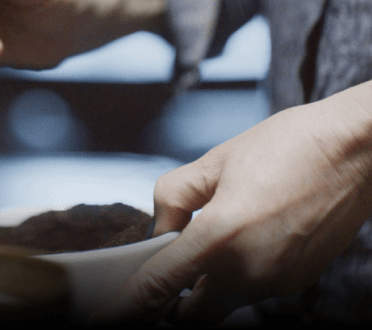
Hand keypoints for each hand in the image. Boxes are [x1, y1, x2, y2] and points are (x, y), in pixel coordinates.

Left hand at [90, 80, 371, 325]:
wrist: (359, 149)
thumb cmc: (290, 146)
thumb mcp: (215, 161)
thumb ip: (173, 200)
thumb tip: (160, 231)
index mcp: (222, 236)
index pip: (161, 286)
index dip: (132, 303)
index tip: (113, 313)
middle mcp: (250, 269)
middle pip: (192, 313)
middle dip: (170, 303)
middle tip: (161, 276)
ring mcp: (276, 279)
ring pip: (223, 304)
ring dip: (204, 289)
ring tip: (204, 249)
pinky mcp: (296, 280)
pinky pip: (252, 292)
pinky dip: (234, 279)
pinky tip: (240, 244)